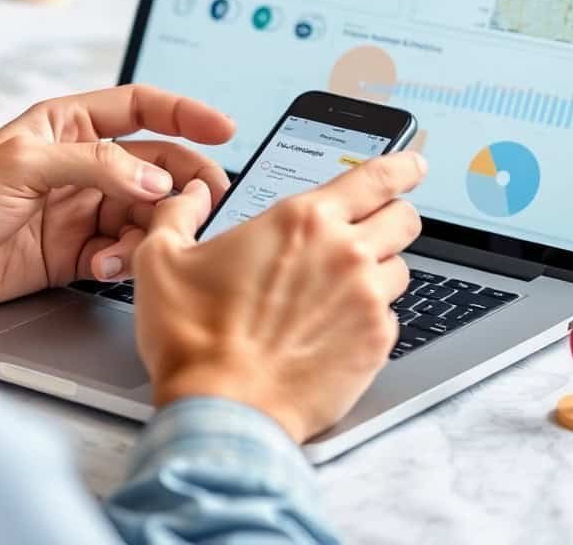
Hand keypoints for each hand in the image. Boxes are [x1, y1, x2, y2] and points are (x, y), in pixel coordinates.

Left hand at [0, 85, 233, 312]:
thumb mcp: (23, 165)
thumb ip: (96, 165)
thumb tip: (155, 176)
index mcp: (67, 125)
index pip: (140, 107)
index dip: (185, 114)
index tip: (225, 129)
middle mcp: (81, 165)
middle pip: (156, 165)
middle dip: (181, 184)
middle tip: (197, 207)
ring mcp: (80, 210)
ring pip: (145, 212)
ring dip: (149, 230)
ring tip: (128, 249)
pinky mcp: (74, 254)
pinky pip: (122, 252)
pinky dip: (124, 260)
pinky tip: (102, 268)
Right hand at [131, 151, 425, 442]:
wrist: (220, 409)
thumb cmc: (193, 337)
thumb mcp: (160, 259)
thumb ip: (178, 213)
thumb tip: (191, 195)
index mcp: (301, 221)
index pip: (376, 177)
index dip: (401, 165)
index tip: (412, 164)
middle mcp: (345, 254)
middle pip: (405, 219)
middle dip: (392, 216)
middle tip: (371, 227)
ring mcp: (367, 302)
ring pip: (401, 269)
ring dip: (379, 270)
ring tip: (341, 288)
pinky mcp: (375, 346)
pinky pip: (391, 318)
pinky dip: (371, 318)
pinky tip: (335, 329)